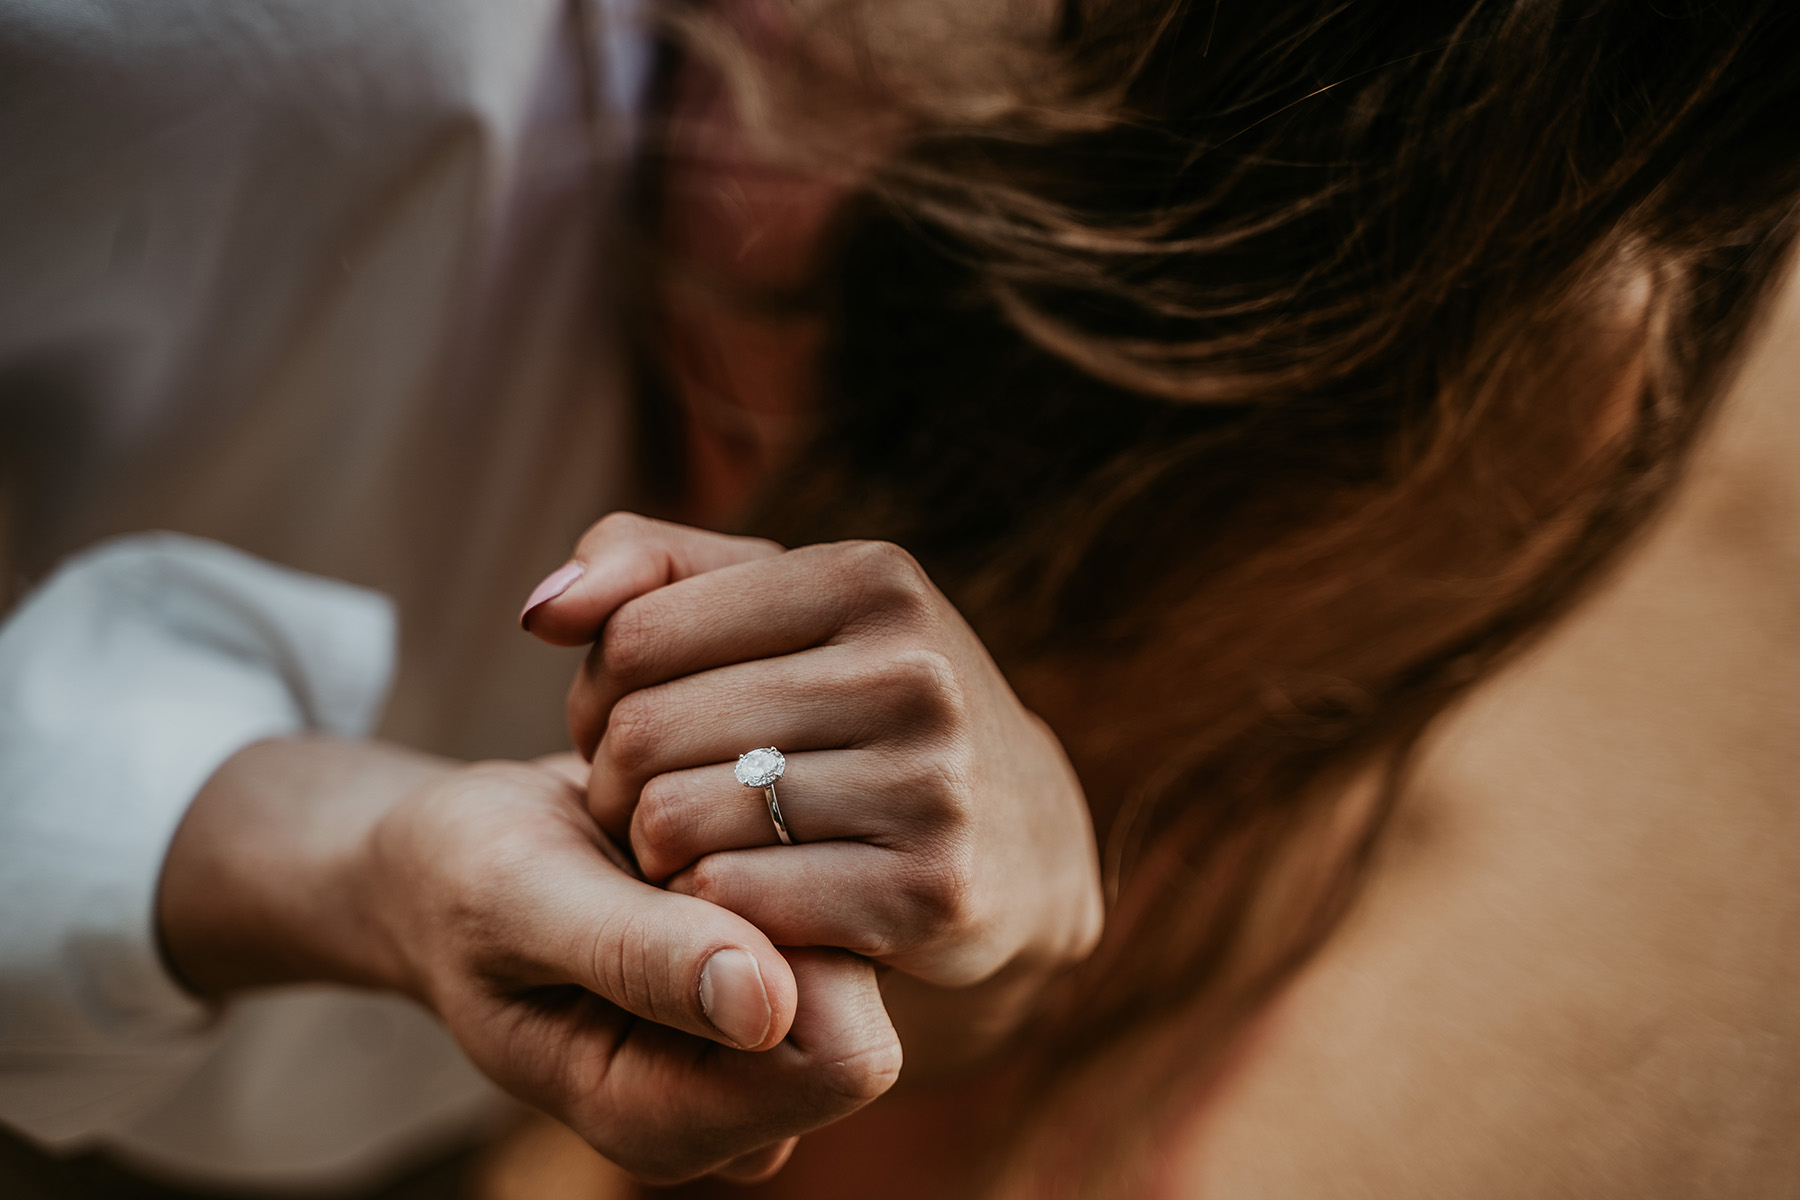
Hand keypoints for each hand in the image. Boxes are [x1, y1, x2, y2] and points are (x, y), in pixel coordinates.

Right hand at [158, 738, 900, 1183]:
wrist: (453, 857)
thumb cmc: (466, 877)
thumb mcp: (520, 899)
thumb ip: (636, 955)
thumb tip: (769, 1007)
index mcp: (663, 1124)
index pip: (838, 1058)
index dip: (789, 947)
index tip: (688, 874)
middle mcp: (734, 1112)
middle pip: (868, 1009)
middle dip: (791, 911)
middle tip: (673, 860)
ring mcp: (765, 1055)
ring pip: (867, 953)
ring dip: (788, 878)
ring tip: (675, 856)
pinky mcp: (787, 989)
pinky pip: (848, 917)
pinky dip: (790, 863)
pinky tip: (700, 848)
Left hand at [525, 514, 1104, 1036]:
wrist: (1024, 836)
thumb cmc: (866, 705)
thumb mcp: (787, 605)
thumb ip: (653, 567)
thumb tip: (540, 614)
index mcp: (873, 578)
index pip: (637, 631)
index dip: (596, 688)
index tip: (623, 723)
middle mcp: (914, 670)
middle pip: (646, 729)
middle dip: (612, 775)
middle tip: (637, 800)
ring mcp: (932, 783)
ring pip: (677, 819)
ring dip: (647, 849)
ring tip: (673, 846)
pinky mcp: (931, 892)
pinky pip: (731, 901)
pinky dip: (699, 907)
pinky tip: (723, 897)